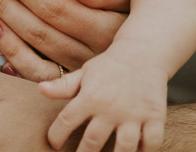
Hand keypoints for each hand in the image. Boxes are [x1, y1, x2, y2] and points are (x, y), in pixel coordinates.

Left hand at [0, 0, 130, 80]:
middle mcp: (91, 54)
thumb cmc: (130, 12)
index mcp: (104, 27)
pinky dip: (16, 63)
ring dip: (5, 32)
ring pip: (36, 54)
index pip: (55, 6)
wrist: (148, 50)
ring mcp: (79, 74)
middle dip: (4, 4)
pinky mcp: (70, 88)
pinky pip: (39, 79)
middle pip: (39, 29)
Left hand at [40, 47, 166, 151]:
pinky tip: (136, 150)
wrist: (143, 52)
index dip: (56, 136)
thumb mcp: (85, 73)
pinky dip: (145, 150)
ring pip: (124, 147)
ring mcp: (134, 113)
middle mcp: (111, 107)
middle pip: (93, 141)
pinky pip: (152, 142)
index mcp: (90, 96)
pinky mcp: (155, 116)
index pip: (66, 122)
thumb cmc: (109, 66)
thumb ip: (63, 86)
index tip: (54, 144)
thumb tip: (40, 89)